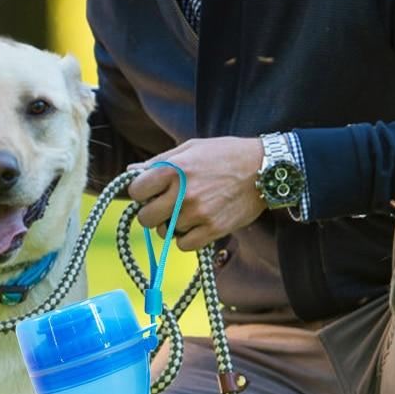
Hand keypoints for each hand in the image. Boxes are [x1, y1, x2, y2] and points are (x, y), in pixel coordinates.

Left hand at [127, 137, 265, 249]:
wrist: (264, 168)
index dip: (140, 193)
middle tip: (165, 207)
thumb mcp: (190, 148)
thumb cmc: (224, 154)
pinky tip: (195, 225)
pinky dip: (186, 238)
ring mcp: (197, 213)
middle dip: (151, 214)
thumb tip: (130, 172)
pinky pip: (184, 245)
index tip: (149, 192)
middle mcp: (183, 193)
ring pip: (165, 233)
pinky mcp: (212, 229)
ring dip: (171, 226)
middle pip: (146, 218)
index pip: (136, 191)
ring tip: (187, 212)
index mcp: (173, 169)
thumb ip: (159, 162)